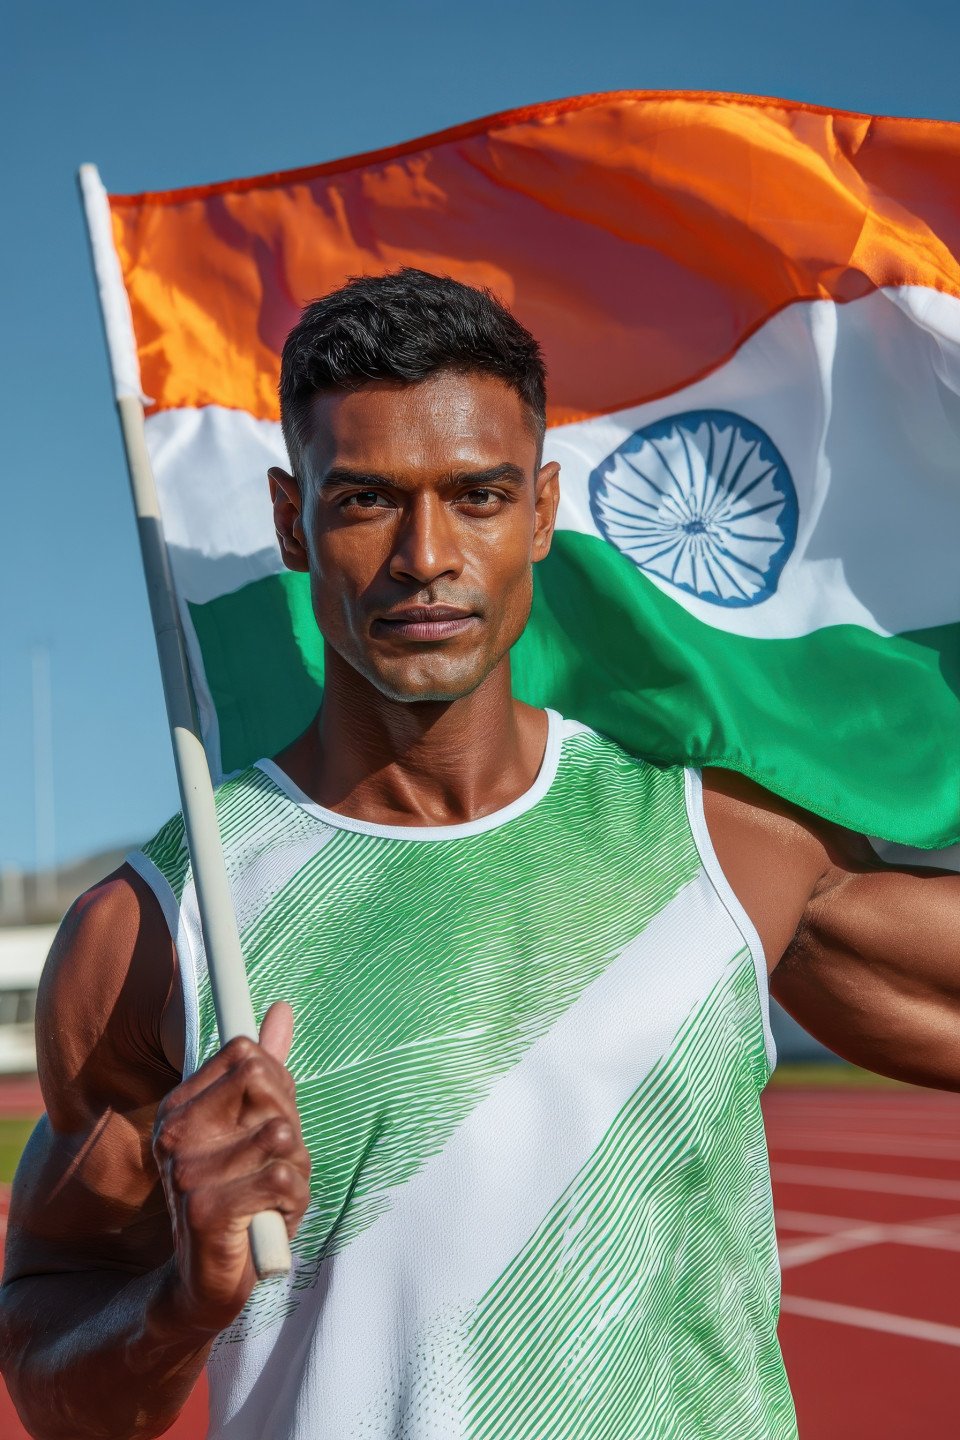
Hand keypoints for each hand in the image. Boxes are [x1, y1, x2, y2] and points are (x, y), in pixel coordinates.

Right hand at [152, 1002, 309, 1334]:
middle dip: (290, 1124)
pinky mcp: (205, 1210)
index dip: (277, 1085)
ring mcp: (185, 1172)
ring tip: (273, 1194)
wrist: (208, 1284)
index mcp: (179, 1108)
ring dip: (296, 1167)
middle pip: (265, 1083)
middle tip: (276, 1162)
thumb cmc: (241, 1197)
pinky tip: (271, 1219)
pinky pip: (284, 1178)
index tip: (271, 1119)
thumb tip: (282, 1009)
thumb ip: (267, 1069)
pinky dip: (295, 1201)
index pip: (246, 1054)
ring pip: (282, 1134)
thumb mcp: (255, 1127)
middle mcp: (174, 1134)